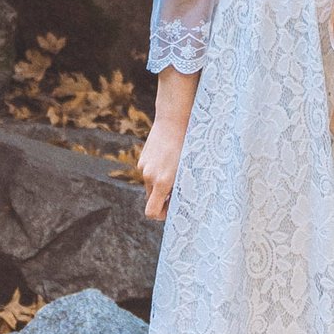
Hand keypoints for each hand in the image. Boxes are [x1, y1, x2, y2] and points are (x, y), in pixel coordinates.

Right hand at [140, 70, 195, 219]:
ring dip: (161, 183)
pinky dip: (158, 171)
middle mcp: (149, 176)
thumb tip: (180, 203)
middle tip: (180, 189)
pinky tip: (170, 159)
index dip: (161, 215)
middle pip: (152, 199)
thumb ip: (182, 188)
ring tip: (177, 170)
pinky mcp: (143, 158)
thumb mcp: (190, 169)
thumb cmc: (190, 144)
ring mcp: (144, 166)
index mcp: (163, 181)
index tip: (172, 209)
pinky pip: (149, 172)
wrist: (175, 118)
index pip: (152, 212)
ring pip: (151, 185)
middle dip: (164, 198)